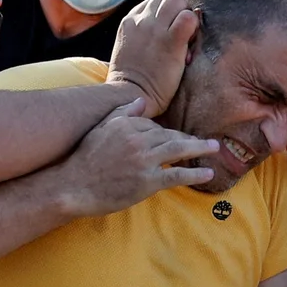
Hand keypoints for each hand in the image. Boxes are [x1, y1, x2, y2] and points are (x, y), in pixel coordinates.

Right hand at [57, 99, 218, 217]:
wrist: (72, 186)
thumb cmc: (84, 159)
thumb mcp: (100, 129)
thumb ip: (122, 113)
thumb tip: (140, 100)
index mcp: (126, 124)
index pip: (155, 126)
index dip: (168, 133)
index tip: (178, 139)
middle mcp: (137, 139)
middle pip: (170, 136)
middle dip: (189, 139)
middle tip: (206, 142)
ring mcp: (144, 160)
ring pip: (178, 150)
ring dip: (199, 149)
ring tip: (214, 148)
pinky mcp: (147, 181)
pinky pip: (176, 175)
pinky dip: (194, 173)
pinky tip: (208, 173)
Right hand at [106, 0, 197, 117]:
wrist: (129, 96)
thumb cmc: (131, 82)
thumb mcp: (128, 49)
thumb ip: (142, 35)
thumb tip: (164, 30)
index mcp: (129, 21)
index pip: (153, 2)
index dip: (166, 14)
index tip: (169, 31)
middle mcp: (141, 20)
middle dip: (178, 9)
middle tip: (181, 32)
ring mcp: (155, 29)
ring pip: (176, 0)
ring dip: (186, 15)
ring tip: (185, 37)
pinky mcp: (170, 42)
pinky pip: (188, 18)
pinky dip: (194, 26)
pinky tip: (189, 44)